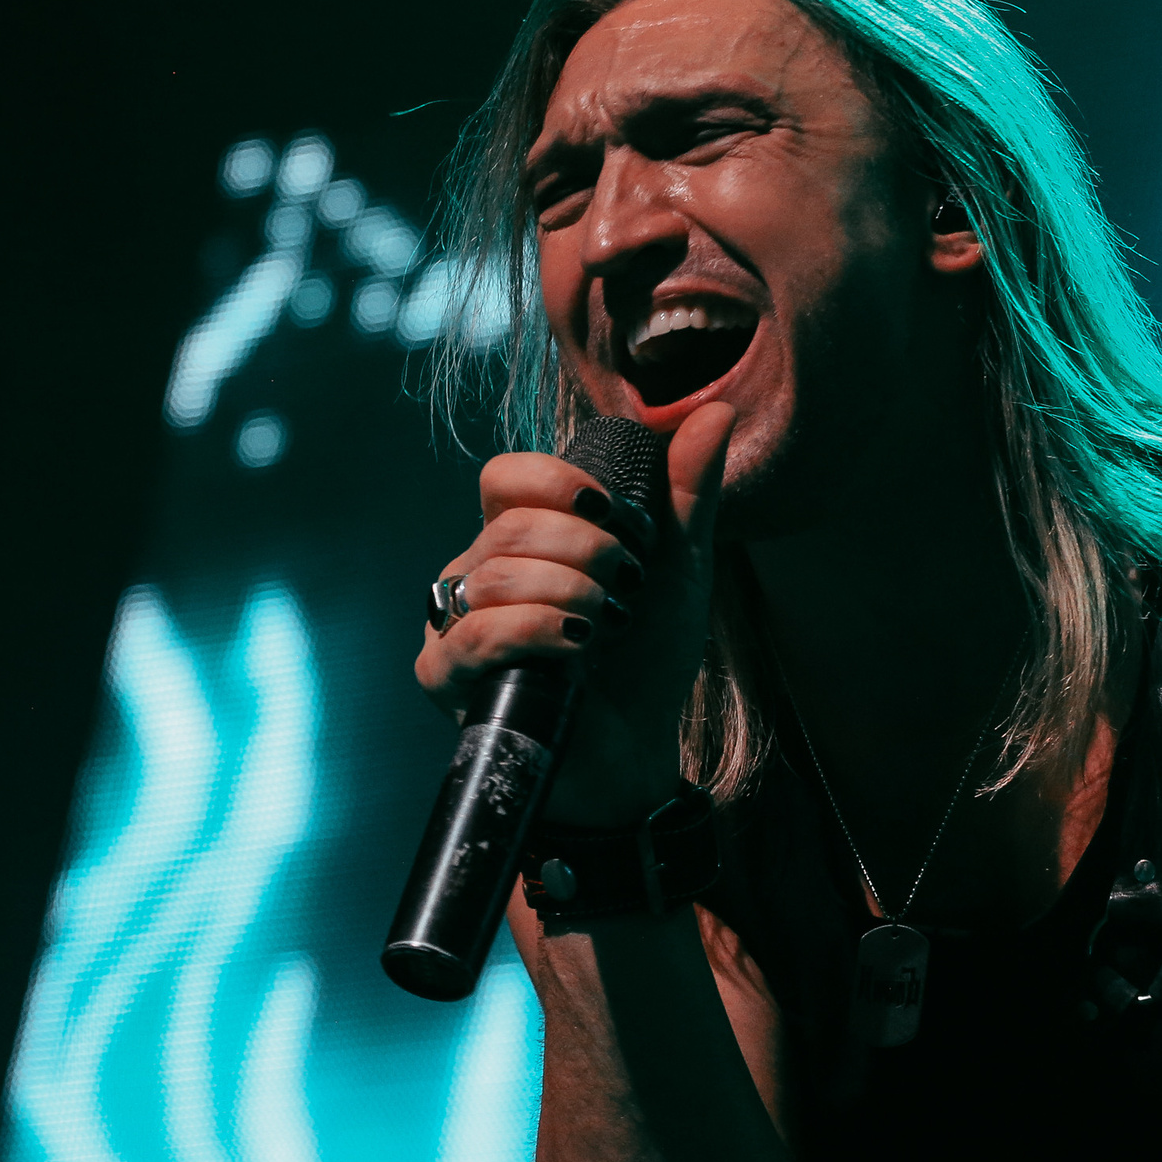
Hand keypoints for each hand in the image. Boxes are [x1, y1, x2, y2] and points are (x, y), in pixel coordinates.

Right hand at [415, 403, 734, 823]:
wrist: (636, 751)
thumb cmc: (645, 659)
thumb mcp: (676, 567)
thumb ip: (688, 492)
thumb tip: (716, 410)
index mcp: (518, 538)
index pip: (506, 477)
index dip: (561, 485)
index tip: (619, 518)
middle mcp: (474, 573)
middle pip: (510, 527)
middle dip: (588, 551)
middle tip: (627, 586)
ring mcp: (453, 624)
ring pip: (495, 575)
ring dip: (573, 596)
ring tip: (608, 626)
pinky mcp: (445, 677)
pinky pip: (476, 633)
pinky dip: (539, 632)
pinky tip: (578, 649)